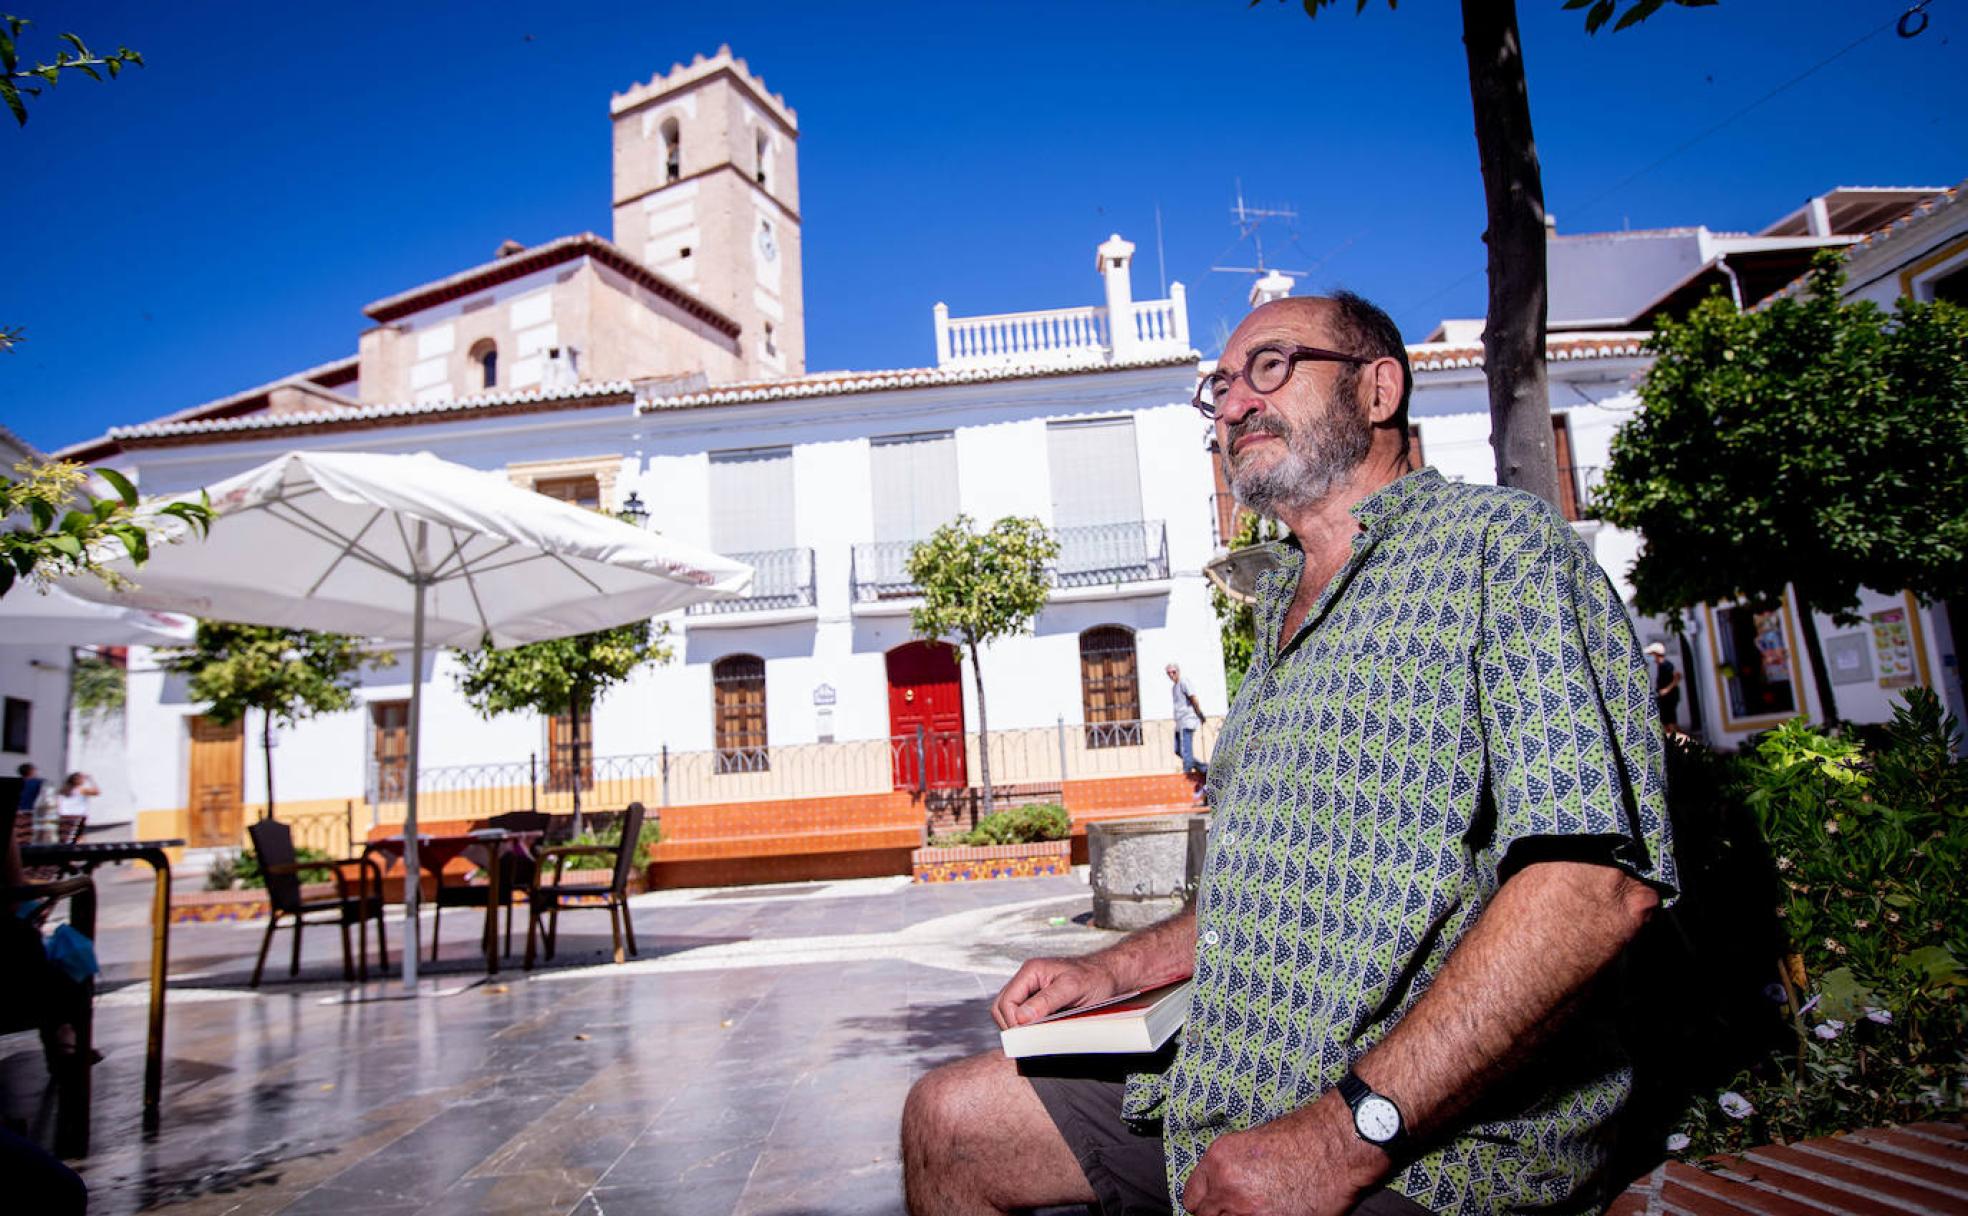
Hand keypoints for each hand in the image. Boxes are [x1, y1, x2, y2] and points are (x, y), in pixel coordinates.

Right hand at [991, 955, 1120, 1029]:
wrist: (1110, 976)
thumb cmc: (1095, 978)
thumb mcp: (1072, 988)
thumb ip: (1046, 1001)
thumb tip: (1020, 1018)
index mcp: (1031, 971)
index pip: (1005, 1001)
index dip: (1012, 1022)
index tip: (1026, 1037)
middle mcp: (1027, 979)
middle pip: (1002, 1008)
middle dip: (1012, 1026)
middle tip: (1029, 1041)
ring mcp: (1032, 991)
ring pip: (1010, 1014)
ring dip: (1019, 1028)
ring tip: (1036, 1037)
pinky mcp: (1039, 1002)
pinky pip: (1023, 1017)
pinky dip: (1028, 1028)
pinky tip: (1042, 1033)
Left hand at [1181, 1095, 1384, 1215]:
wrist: (1339, 1146)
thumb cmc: (1305, 1137)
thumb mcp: (1252, 1144)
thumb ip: (1229, 1170)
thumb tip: (1221, 1191)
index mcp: (1219, 1161)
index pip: (1192, 1198)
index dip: (1207, 1203)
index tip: (1217, 1205)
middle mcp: (1227, 1187)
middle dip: (1222, 1214)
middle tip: (1240, 1209)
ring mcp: (1249, 1212)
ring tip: (1263, 1209)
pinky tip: (1278, 1212)